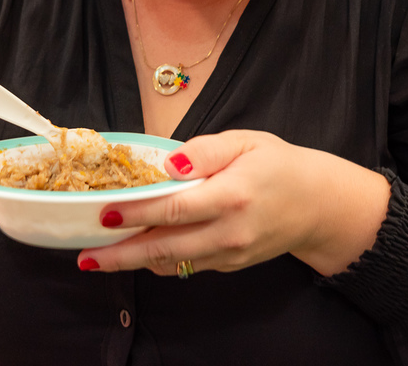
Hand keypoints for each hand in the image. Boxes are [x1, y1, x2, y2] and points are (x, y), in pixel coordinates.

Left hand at [77, 131, 391, 277]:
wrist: (320, 205)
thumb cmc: (280, 166)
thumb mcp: (248, 141)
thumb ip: (206, 150)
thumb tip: (171, 163)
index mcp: (231, 195)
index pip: (174, 209)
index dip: (135, 213)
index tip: (105, 212)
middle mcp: (229, 231)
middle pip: (166, 247)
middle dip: (123, 253)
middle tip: (87, 255)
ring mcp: (230, 254)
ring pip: (174, 263)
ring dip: (136, 263)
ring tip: (100, 259)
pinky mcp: (231, 265)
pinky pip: (189, 267)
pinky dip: (161, 263)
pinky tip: (139, 256)